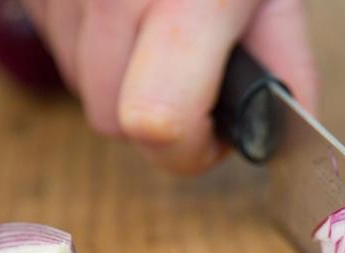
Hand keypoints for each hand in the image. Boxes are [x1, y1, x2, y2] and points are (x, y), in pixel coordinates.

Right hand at [22, 0, 317, 173]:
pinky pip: (57, 50)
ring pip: (82, 90)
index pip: (155, 122)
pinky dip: (92, 47)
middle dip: (159, 116)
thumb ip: (283, 59)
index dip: (188, 147)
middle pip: (112, 121)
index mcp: (185, 3)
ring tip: (159, 25)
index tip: (214, 131)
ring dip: (124, 80)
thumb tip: (287, 130)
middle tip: (194, 72)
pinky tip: (123, 6)